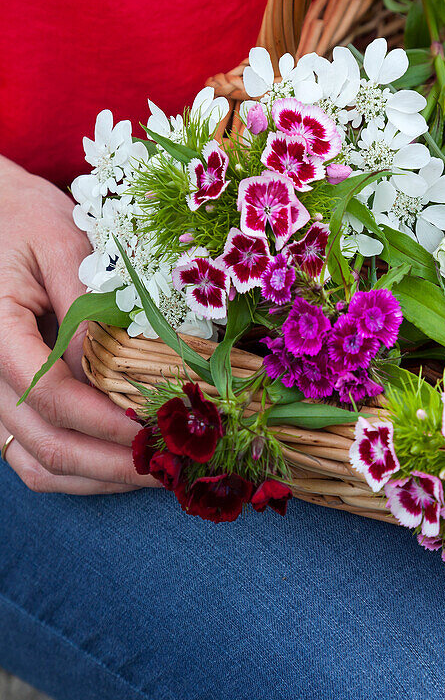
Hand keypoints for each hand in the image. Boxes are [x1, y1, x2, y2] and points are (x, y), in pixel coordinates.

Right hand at [0, 155, 156, 492]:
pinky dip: (81, 472)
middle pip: (46, 444)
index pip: (50, 394)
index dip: (107, 420)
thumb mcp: (61, 245)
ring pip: (38, 464)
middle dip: (115, 463)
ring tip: (158, 470)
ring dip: (100, 478)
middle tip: (173, 464)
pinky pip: (34, 456)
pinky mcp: (6, 404)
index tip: (158, 428)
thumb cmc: (26, 221)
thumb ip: (86, 308)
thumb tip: (122, 370)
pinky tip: (126, 462)